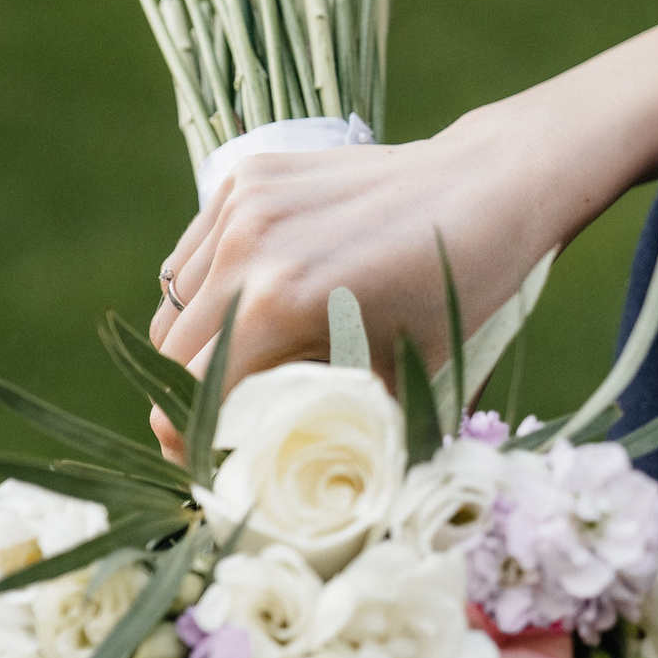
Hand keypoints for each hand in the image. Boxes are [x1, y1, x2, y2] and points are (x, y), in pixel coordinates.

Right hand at [147, 100, 573, 455]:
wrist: (485, 186)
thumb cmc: (455, 289)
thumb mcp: (395, 377)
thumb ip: (327, 426)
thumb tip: (280, 483)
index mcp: (277, 301)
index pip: (186, 398)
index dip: (195, 445)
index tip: (219, 464)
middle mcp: (246, 245)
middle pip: (172, 354)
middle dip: (194, 398)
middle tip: (233, 423)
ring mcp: (241, 202)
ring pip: (175, 304)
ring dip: (198, 343)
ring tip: (249, 362)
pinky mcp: (247, 175)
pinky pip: (193, 256)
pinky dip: (209, 290)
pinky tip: (256, 303)